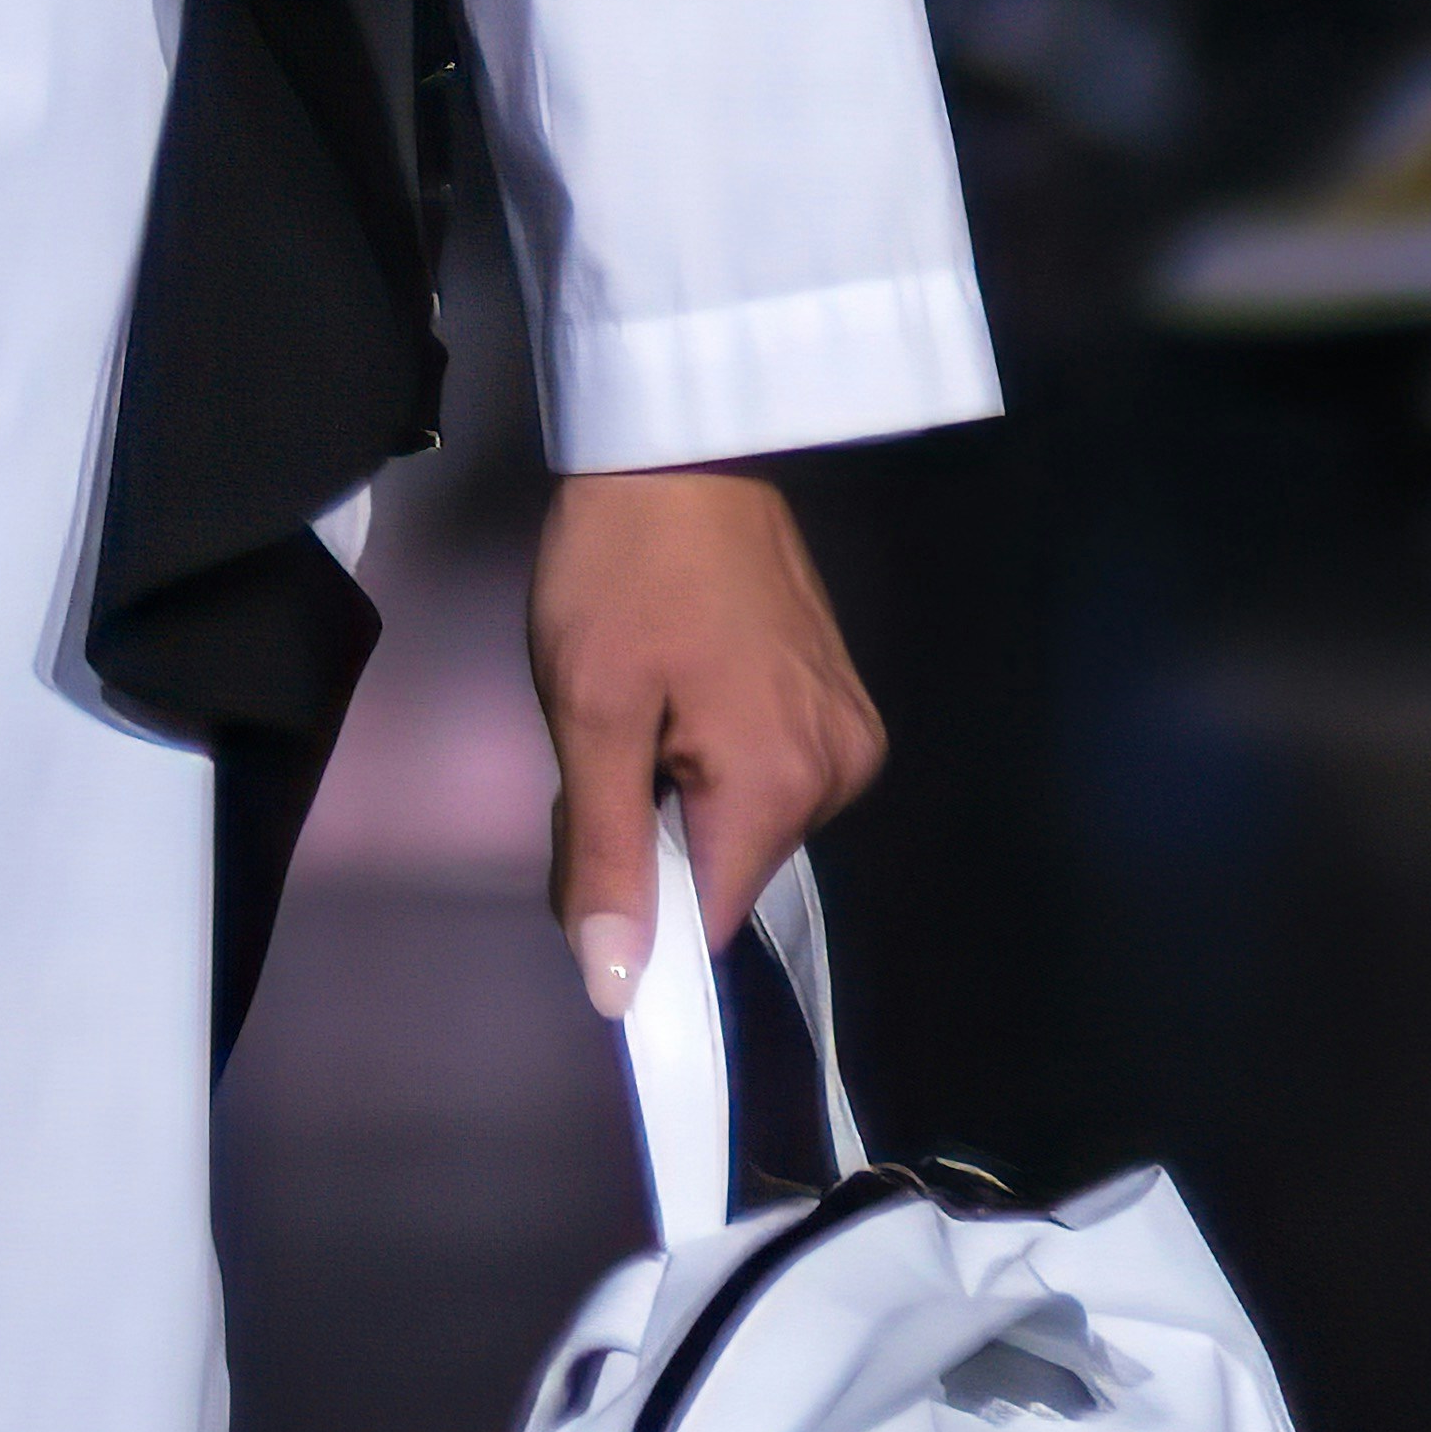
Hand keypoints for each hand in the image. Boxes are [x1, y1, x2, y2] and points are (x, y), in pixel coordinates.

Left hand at [533, 464, 891, 1017]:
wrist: (679, 446)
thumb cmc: (622, 570)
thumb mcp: (590, 712)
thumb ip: (605, 854)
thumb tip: (616, 984)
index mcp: (780, 787)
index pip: (711, 922)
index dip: (639, 915)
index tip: (583, 861)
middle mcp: (838, 775)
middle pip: (725, 868)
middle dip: (650, 839)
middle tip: (598, 744)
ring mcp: (848, 731)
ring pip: (742, 821)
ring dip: (678, 795)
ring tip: (637, 705)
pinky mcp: (840, 697)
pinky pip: (767, 770)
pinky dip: (711, 757)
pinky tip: (677, 691)